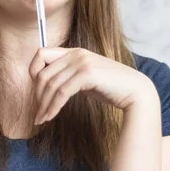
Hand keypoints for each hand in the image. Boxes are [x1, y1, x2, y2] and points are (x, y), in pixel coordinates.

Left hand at [29, 47, 157, 124]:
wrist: (136, 91)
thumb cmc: (110, 87)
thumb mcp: (85, 77)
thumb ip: (69, 75)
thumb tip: (47, 85)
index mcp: (73, 51)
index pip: (41, 54)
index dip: (33, 72)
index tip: (37, 91)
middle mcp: (76, 53)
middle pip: (43, 73)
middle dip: (37, 96)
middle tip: (38, 113)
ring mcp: (82, 62)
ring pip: (51, 85)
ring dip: (44, 105)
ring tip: (41, 119)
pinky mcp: (88, 74)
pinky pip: (62, 92)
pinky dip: (53, 106)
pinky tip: (50, 116)